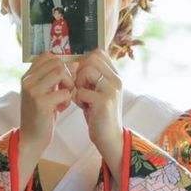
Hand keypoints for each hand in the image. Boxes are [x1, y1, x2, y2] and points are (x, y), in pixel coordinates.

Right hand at [17, 53, 75, 186]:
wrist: (31, 138)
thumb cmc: (41, 115)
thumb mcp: (44, 92)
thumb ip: (53, 78)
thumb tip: (75, 63)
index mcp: (27, 76)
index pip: (47, 56)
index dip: (60, 65)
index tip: (63, 79)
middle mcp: (27, 80)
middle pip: (56, 62)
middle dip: (67, 74)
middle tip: (66, 89)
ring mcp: (32, 90)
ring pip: (60, 72)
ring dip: (68, 84)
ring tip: (65, 96)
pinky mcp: (41, 102)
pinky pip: (64, 91)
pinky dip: (68, 98)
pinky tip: (62, 107)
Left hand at [71, 49, 123, 172]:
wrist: (109, 137)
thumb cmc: (99, 114)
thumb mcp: (97, 91)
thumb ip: (91, 77)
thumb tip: (73, 62)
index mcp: (115, 75)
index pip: (98, 53)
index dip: (84, 62)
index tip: (81, 77)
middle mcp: (117, 79)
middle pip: (91, 58)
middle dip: (79, 71)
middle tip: (80, 87)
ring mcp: (112, 89)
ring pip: (87, 70)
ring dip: (78, 83)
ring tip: (82, 96)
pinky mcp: (104, 101)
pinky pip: (81, 90)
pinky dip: (78, 98)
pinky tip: (84, 107)